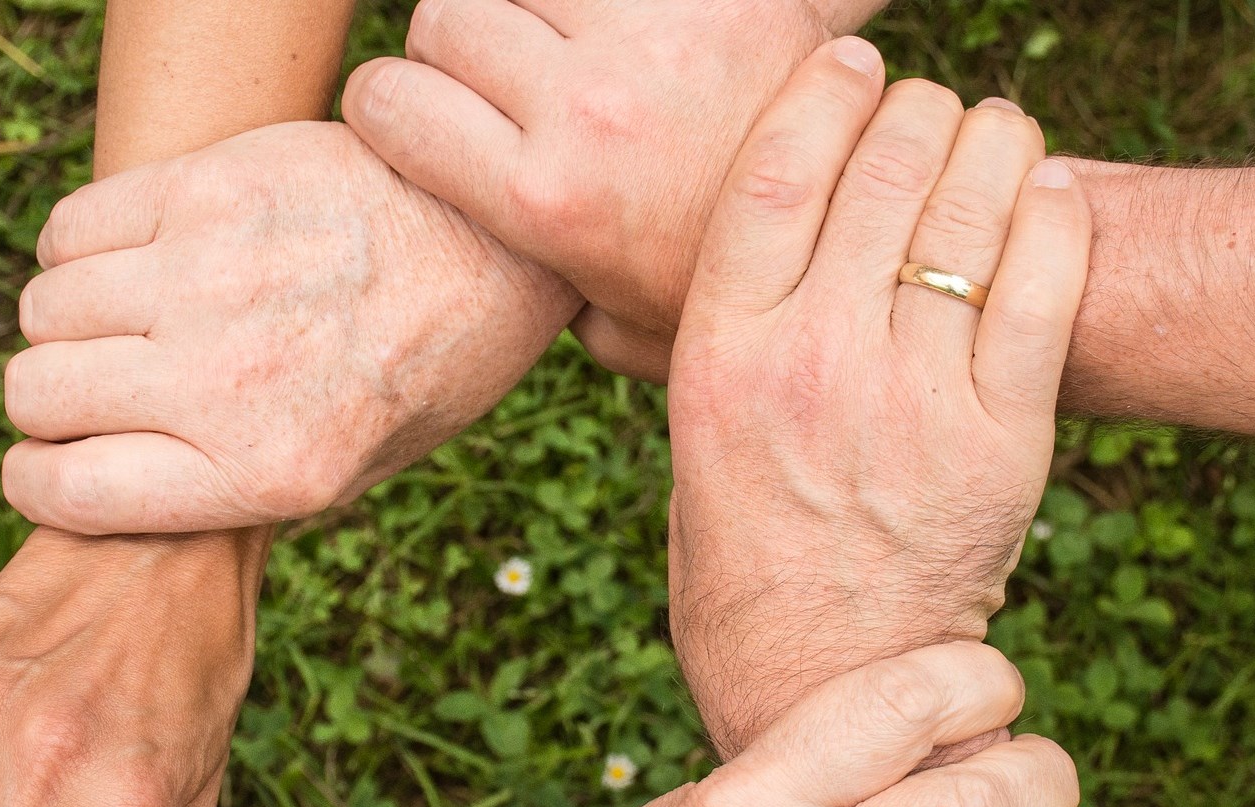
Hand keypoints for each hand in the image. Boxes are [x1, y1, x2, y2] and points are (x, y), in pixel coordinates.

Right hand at [2, 120, 578, 534]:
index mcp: (267, 472)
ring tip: (125, 320)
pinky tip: (133, 259)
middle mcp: (228, 380)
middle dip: (50, 402)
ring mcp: (211, 276)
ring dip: (67, 322)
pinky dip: (77, 250)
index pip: (65, 492)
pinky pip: (70, 228)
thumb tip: (105, 490)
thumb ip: (229, 489)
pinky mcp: (208, 188)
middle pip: (37, 394)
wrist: (497, 242)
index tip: (50, 465)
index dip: (38, 482)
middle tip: (98, 388)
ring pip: (44, 308)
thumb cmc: (424, 367)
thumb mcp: (352, 472)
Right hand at [341, 0, 884, 378]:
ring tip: (560, 48)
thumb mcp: (619, 327)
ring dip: (526, 5)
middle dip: (454, 46)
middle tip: (495, 82)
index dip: (388, 103)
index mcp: (542, 198)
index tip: (413, 115)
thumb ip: (540, 295)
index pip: (388, 100)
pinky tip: (618, 29)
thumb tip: (492, 282)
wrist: (867, 236)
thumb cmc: (729, 293)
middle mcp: (584, 109)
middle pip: (446, 16)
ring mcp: (650, 39)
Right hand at [660, 42, 1091, 751]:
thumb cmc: (742, 561)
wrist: (824, 684)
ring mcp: (912, 401)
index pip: (774, 174)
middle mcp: (812, 365)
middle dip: (917, 110)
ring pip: (969, 212)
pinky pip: (1043, 289)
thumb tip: (680, 257)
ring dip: (992, 144)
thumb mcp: (687, 443)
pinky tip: (1044, 192)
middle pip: (882, 172)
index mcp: (720, 357)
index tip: (852, 63)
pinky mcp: (1002, 442)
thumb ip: (698, 343)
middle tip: (930, 107)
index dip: (823, 95)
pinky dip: (1053, 219)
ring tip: (993, 134)